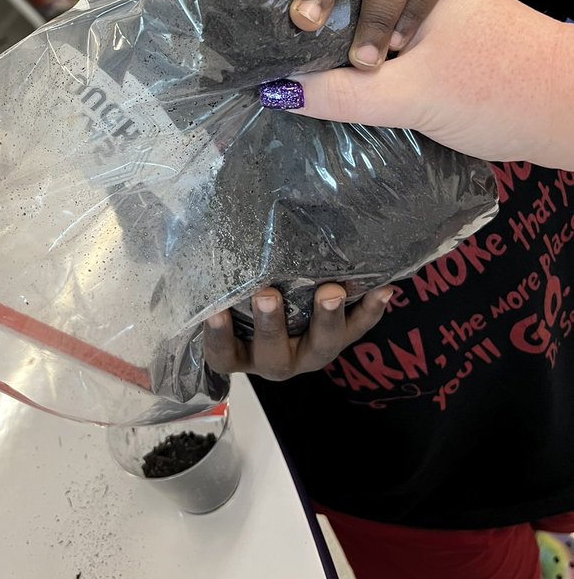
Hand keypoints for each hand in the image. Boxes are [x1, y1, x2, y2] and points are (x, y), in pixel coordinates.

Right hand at [203, 284, 392, 379]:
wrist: (285, 310)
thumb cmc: (242, 297)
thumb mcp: (225, 292)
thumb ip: (215, 272)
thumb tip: (194, 218)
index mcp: (240, 352)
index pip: (223, 353)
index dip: (218, 336)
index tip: (214, 311)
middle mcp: (275, 359)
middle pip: (273, 354)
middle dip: (271, 325)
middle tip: (268, 296)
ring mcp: (310, 352)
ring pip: (321, 346)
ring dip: (326, 320)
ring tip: (331, 292)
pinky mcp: (340, 338)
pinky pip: (358, 328)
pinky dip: (370, 309)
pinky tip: (384, 288)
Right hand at [260, 0, 572, 169]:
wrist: (571, 111)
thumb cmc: (498, 92)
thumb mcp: (409, 98)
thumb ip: (341, 94)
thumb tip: (274, 90)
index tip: (257, 9)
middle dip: (308, 2)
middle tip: (262, 28)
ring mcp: (437, 8)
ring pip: (367, 5)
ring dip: (331, 24)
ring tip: (284, 48)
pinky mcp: (446, 37)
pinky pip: (385, 28)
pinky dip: (357, 42)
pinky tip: (336, 69)